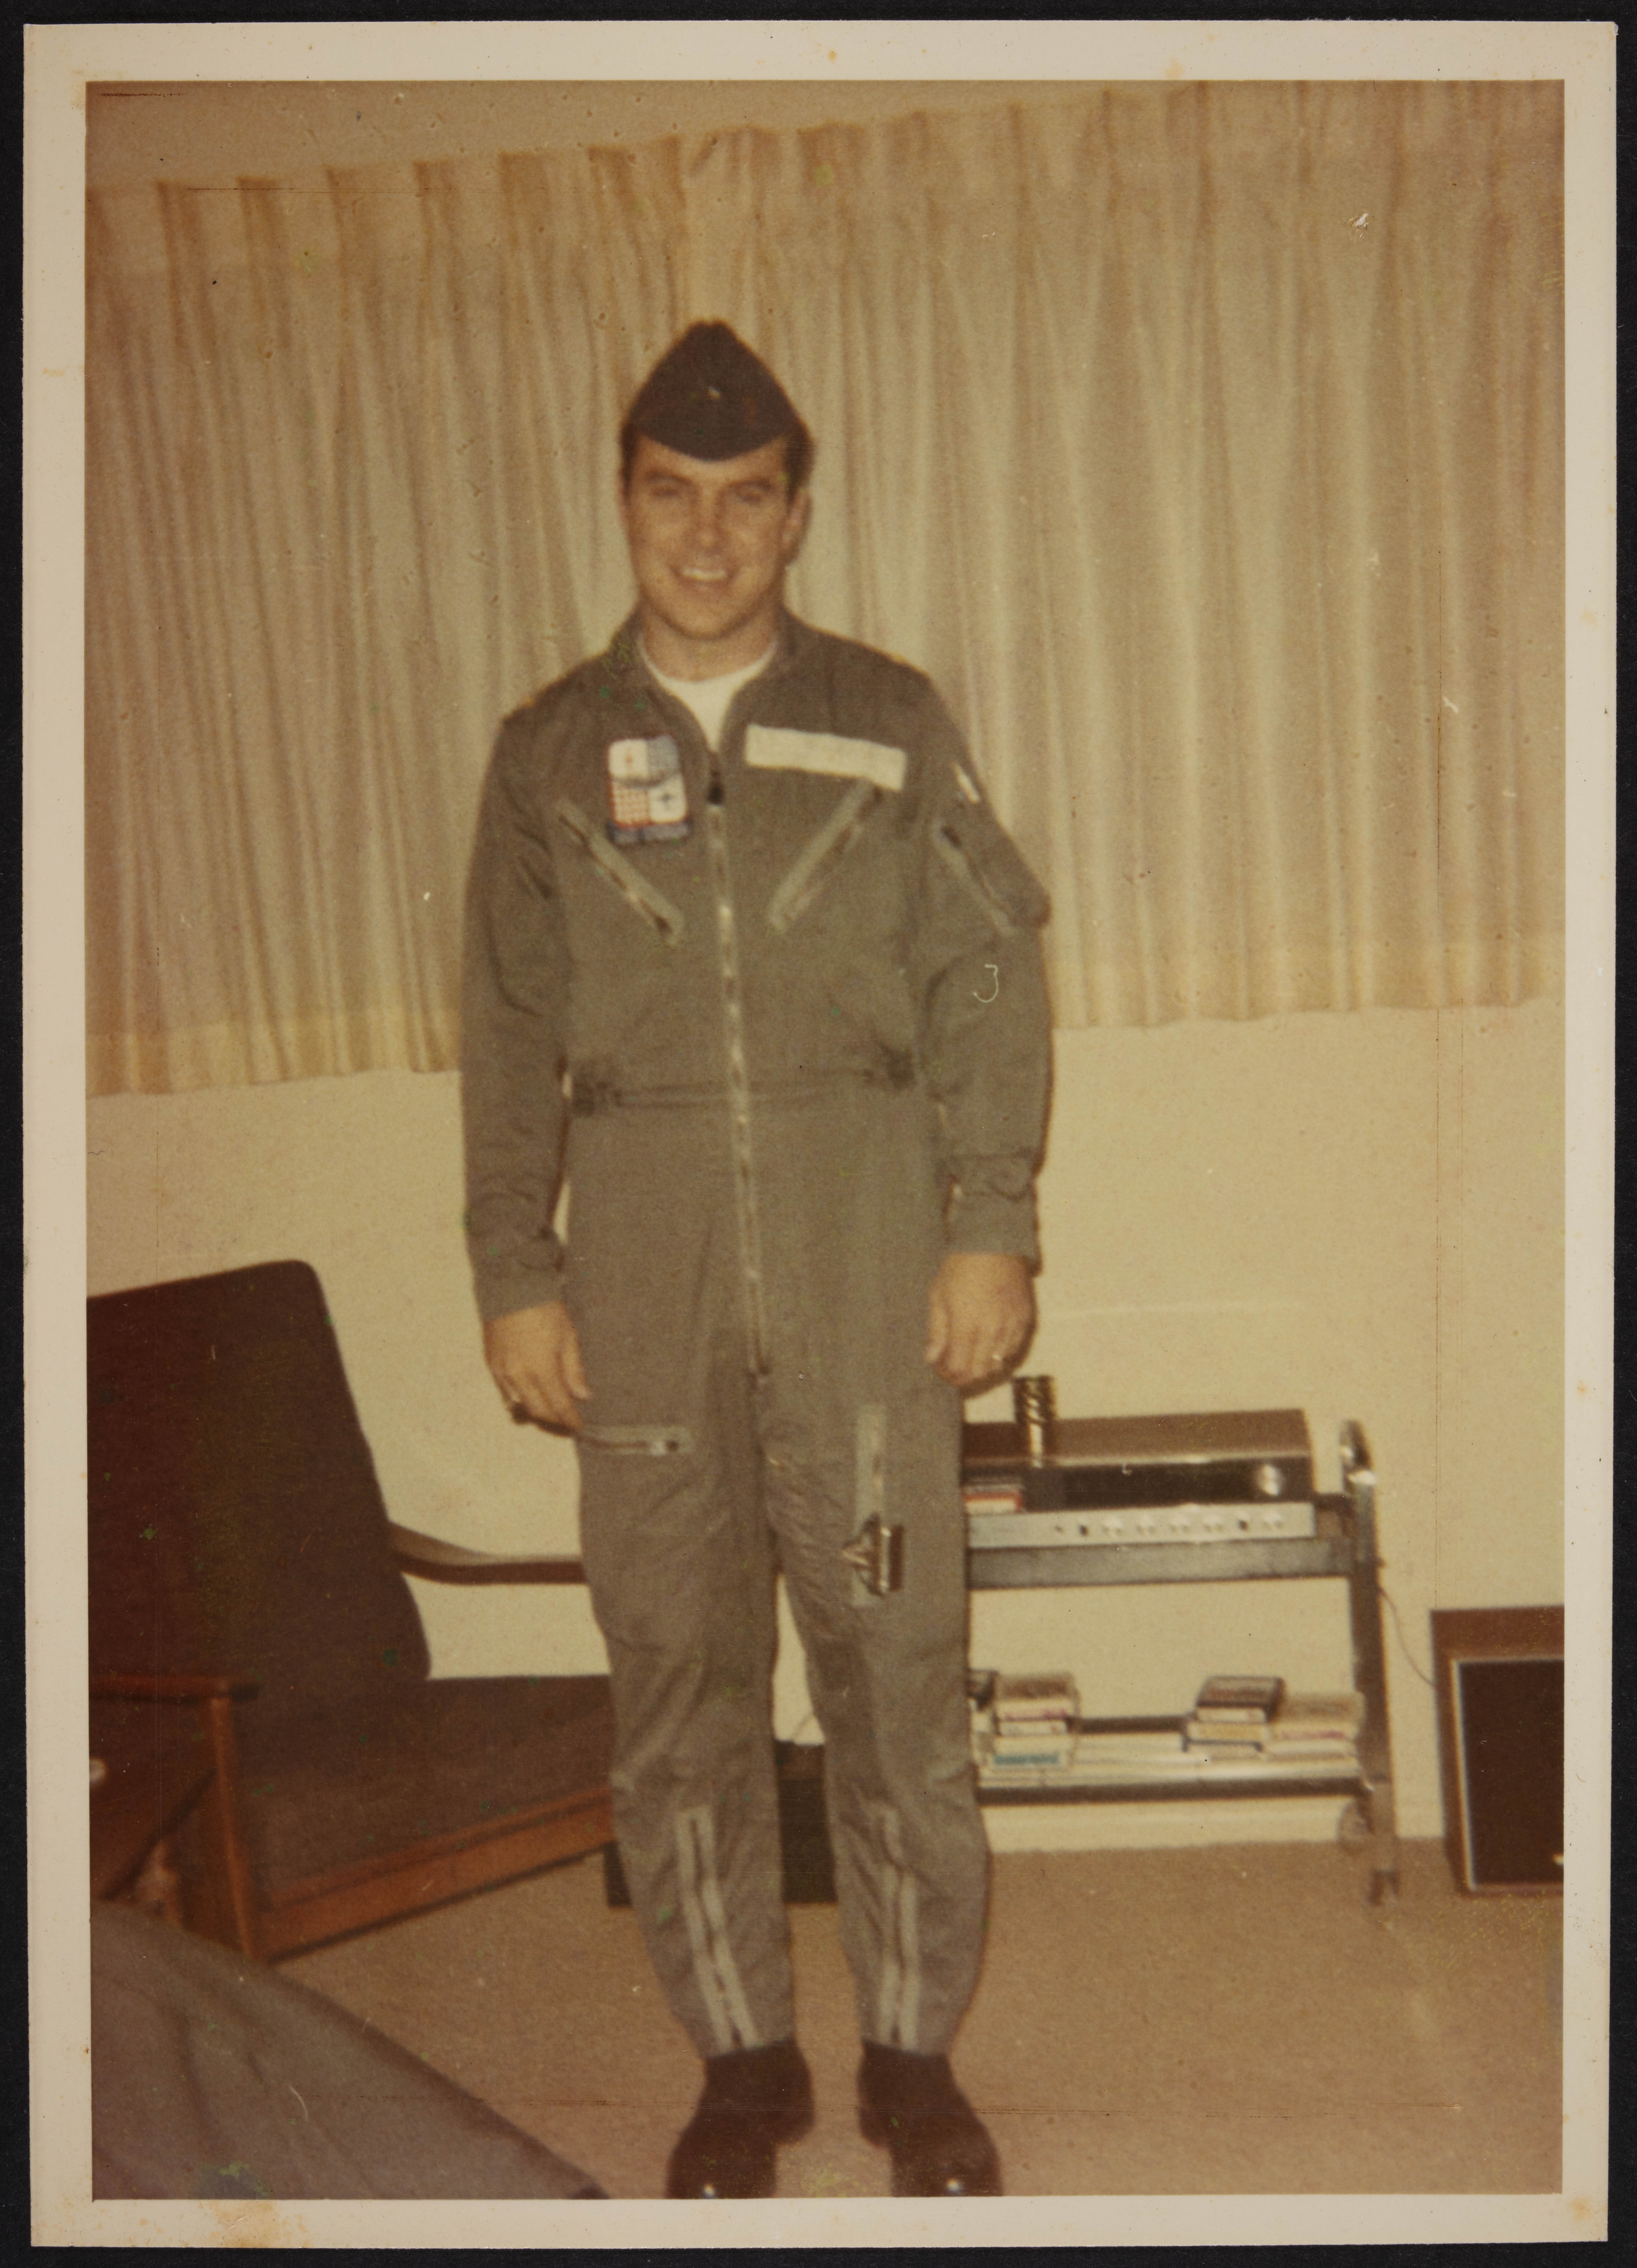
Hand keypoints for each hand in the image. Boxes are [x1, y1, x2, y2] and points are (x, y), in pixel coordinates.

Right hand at [483, 1300, 590, 1430]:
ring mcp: (502, 1371)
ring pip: (518, 1404)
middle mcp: (519, 1376)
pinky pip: (504, 1392)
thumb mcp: (568, 1336)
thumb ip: (574, 1370)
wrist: (512, 1289)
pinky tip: (527, 1395)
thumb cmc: (545, 1310)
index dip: (570, 1419)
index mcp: (541, 1369)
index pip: (559, 1406)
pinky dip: (517, 1398)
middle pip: (538, 1411)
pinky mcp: (491, 1364)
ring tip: (549, 1409)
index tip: (579, 1427)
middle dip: (553, 1419)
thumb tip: (582, 1395)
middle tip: (566, 1419)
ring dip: (535, 1410)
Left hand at [925, 1252, 1034, 1390]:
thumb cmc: (960, 1267)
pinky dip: (999, 1355)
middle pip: (979, 1373)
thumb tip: (932, 1359)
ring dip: (981, 1367)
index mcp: (966, 1325)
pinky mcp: (1025, 1319)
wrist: (994, 1243)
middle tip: (952, 1368)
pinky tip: (988, 1346)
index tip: (939, 1368)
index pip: (958, 1369)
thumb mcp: (938, 1295)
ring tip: (969, 1357)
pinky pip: (1013, 1350)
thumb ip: (936, 1331)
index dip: (947, 1375)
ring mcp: (1012, 1326)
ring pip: (998, 1365)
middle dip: (963, 1377)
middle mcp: (992, 1331)